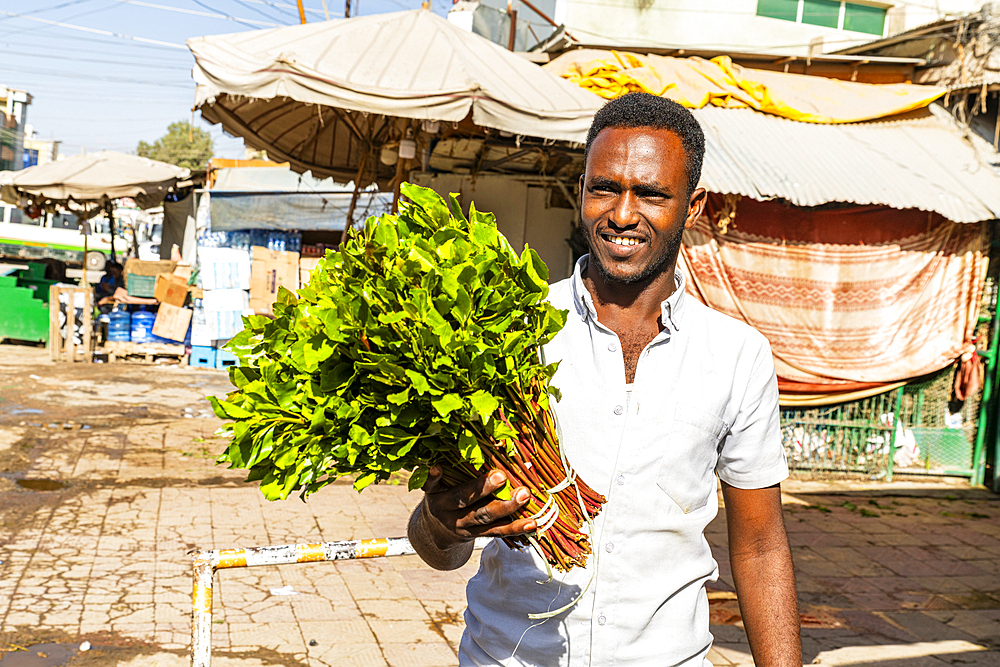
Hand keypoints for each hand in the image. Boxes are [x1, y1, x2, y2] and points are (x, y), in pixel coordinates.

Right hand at [420, 465, 535, 545]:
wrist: (438, 532)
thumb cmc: (443, 496)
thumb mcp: (439, 484)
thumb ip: (449, 467)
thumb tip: (469, 437)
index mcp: (436, 495)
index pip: (434, 484)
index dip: (435, 477)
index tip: (437, 467)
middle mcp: (446, 511)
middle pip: (464, 500)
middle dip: (483, 488)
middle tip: (501, 476)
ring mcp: (463, 526)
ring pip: (484, 517)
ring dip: (506, 506)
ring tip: (524, 495)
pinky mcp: (477, 535)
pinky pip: (497, 532)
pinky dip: (515, 528)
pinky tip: (531, 523)